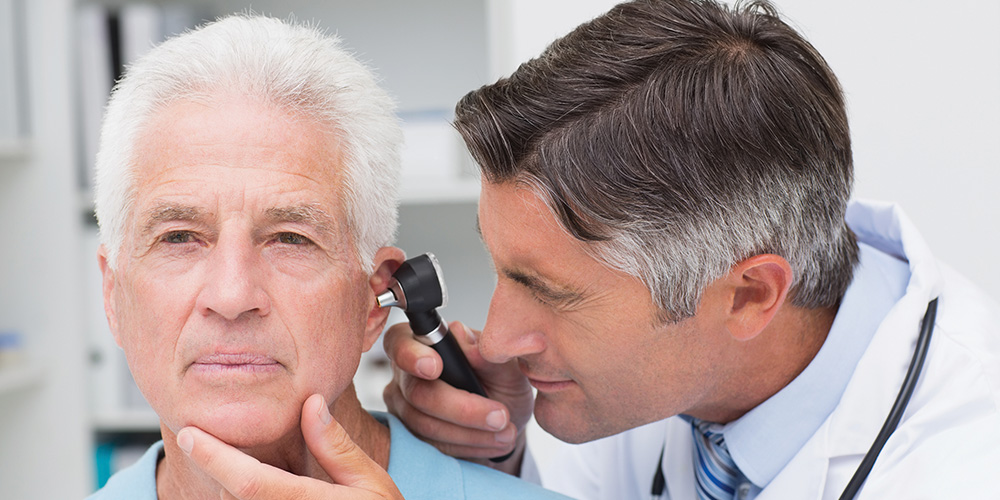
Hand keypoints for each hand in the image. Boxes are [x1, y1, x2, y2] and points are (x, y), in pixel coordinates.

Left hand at [177, 394, 402, 499]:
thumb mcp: (372, 482)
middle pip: (232, 497)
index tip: (191, 434)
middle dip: (222, 469)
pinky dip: (246, 499)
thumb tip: (311, 403)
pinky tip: (258, 489)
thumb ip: (337, 447)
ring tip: (242, 467)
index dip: (214, 457)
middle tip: (213, 441)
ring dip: (232, 489)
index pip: (248, 483)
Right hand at [382, 320, 533, 471]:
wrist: (504, 419)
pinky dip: (467, 445)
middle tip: (500, 416)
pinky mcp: (409, 434)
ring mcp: (402, 406)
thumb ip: (485, 354)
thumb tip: (465, 341)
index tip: (435, 367)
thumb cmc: (501, 382)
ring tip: (506, 431)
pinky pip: (432, 445)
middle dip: (462, 408)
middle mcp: (404, 373)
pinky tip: (492, 441)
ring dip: (471, 432)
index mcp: (420, 342)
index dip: (411, 355)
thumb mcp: (505, 366)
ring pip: (426, 424)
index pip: (399, 342)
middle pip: (417, 392)